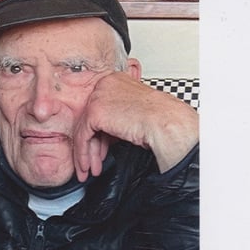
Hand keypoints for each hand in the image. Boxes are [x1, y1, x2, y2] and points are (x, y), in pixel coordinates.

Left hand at [73, 69, 198, 178]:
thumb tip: (110, 129)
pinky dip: (83, 153)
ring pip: (84, 128)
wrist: (166, 123)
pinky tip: (88, 164)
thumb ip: (120, 113)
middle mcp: (105, 85)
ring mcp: (98, 97)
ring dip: (86, 153)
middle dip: (92, 145)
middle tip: (92, 161)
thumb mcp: (137, 111)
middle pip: (91, 119)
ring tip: (90, 169)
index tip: (101, 148)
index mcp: (116, 80)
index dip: (100, 132)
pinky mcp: (95, 111)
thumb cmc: (162, 119)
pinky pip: (82, 136)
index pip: (100, 108)